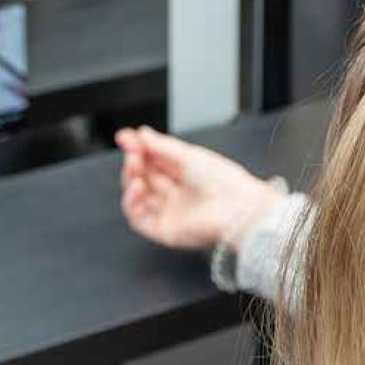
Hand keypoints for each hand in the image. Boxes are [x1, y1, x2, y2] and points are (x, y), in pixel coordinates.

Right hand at [116, 126, 287, 250]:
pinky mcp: (164, 230)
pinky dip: (131, 201)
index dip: (139, 149)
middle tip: (132, 151)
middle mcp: (178, 193)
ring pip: (138, 196)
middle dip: (134, 161)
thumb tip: (141, 133)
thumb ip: (161, 146)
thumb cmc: (224, 181)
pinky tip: (136, 187)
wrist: (237, 208)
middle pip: (145, 176)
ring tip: (134, 165)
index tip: (126, 137)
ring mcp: (170, 212)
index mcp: (187, 174)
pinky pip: (138, 218)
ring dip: (130, 179)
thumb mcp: (189, 155)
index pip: (155, 160)